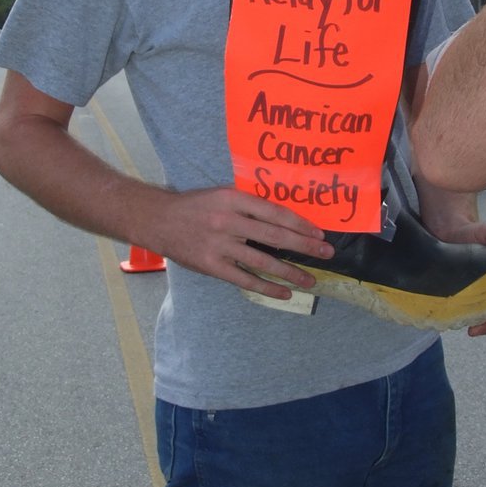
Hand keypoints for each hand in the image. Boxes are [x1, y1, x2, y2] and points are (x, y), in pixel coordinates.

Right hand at [155, 186, 334, 300]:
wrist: (158, 220)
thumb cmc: (195, 206)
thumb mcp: (222, 194)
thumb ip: (248, 205)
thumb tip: (284, 220)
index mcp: (233, 198)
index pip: (275, 212)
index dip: (300, 224)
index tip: (319, 233)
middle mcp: (228, 221)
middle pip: (275, 236)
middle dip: (305, 246)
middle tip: (327, 253)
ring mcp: (219, 245)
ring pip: (263, 261)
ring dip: (291, 271)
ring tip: (310, 279)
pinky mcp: (212, 265)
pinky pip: (245, 280)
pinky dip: (267, 287)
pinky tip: (285, 292)